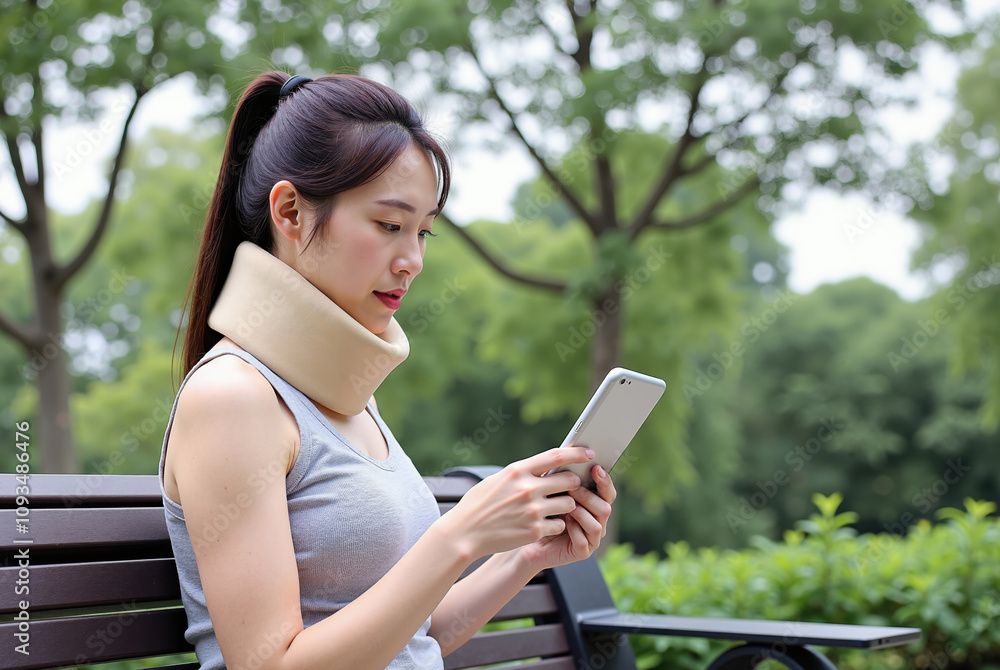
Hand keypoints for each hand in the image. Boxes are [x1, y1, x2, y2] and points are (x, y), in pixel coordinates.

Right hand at [443, 447, 595, 559]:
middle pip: (569, 481)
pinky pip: (559, 525)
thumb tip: (547, 466)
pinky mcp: (534, 531)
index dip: (577, 452)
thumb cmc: (480, 503)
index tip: (589, 453)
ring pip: (569, 504)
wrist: (465, 532)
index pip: (556, 456)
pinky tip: (543, 525)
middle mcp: (528, 488)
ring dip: (566, 506)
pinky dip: (556, 525)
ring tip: (553, 508)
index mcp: (518, 471)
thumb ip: (523, 473)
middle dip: (572, 484)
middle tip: (567, 487)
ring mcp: (533, 511)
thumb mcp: (499, 479)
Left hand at [515, 463, 616, 571]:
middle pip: (606, 508)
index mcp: (594, 503)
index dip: (604, 480)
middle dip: (589, 496)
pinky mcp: (582, 552)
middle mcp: (597, 520)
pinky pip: (584, 542)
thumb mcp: (553, 491)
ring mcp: (591, 538)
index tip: (595, 468)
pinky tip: (563, 522)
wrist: (528, 536)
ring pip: (597, 525)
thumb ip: (563, 477)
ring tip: (567, 507)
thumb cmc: (542, 509)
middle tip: (573, 488)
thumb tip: (569, 454)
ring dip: (582, 513)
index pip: (607, 491)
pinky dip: (574, 530)